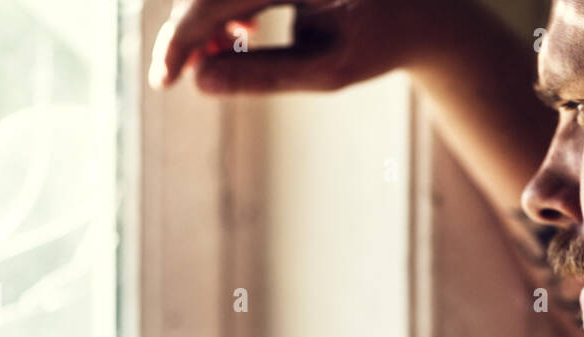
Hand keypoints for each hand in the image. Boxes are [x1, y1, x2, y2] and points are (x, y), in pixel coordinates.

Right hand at [148, 0, 445, 93]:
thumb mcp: (326, 70)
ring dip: (204, 16)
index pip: (216, 0)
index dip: (181, 40)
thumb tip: (200, 80)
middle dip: (188, 29)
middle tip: (180, 76)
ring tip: (218, 54)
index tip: (164, 81)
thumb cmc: (379, 42)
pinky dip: (225, 3)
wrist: (420, 8)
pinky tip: (240, 30)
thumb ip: (264, 75)